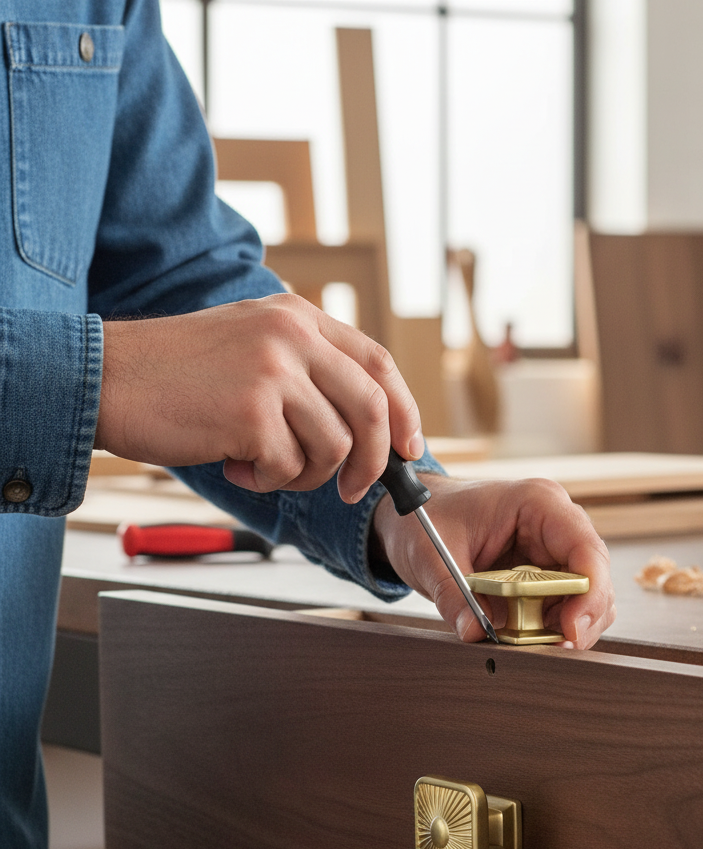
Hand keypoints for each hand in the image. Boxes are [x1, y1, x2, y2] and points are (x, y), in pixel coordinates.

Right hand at [96, 293, 422, 498]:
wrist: (106, 378)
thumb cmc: (177, 374)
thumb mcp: (253, 346)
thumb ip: (308, 370)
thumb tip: (367, 426)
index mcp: (298, 317)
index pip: (378, 364)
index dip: (404, 411)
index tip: (409, 447)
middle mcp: (292, 336)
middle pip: (371, 408)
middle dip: (373, 461)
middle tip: (352, 488)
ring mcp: (272, 371)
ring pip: (334, 446)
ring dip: (304, 474)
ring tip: (263, 465)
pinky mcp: (250, 411)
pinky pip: (290, 466)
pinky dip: (268, 479)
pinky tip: (235, 464)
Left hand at [373, 475, 615, 648]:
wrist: (413, 516)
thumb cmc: (426, 519)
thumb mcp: (431, 556)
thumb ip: (454, 595)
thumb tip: (476, 633)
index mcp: (536, 503)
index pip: (586, 548)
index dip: (590, 593)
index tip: (571, 630)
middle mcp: (555, 523)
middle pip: (594, 577)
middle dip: (580, 617)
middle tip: (553, 647)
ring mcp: (553, 548)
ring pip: (587, 595)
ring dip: (567, 625)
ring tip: (535, 643)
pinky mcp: (545, 572)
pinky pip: (565, 604)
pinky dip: (553, 626)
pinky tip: (531, 637)